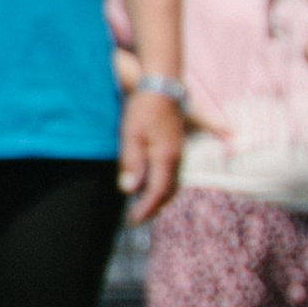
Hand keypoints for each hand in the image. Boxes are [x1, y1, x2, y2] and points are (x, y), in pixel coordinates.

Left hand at [119, 86, 185, 220]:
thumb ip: (131, 163)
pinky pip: (172, 172)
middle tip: (137, 218)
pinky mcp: (176, 144)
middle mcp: (176, 157)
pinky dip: (163, 184)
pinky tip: (151, 183)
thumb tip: (129, 190)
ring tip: (143, 205)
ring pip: (172, 182)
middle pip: (168, 191)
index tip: (133, 221)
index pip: (157, 192)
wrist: (161, 84)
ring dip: (159, 197)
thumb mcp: (131, 135)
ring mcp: (178, 150)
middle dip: (154, 207)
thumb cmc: (143, 108)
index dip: (145, 209)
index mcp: (165, 157)